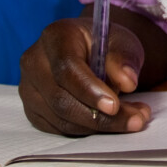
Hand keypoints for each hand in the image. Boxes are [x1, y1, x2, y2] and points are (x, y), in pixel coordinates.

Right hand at [18, 15, 151, 134]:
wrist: (91, 52)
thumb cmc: (106, 45)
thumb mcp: (122, 42)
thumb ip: (124, 59)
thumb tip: (127, 82)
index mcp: (55, 36)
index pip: (67, 68)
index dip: (90, 90)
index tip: (114, 106)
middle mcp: (34, 62)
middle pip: (61, 99)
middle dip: (100, 116)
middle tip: (136, 120)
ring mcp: (29, 88)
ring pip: (61, 119)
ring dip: (99, 125)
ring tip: (134, 118)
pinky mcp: (33, 110)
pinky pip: (59, 128)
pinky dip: (89, 130)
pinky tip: (113, 122)